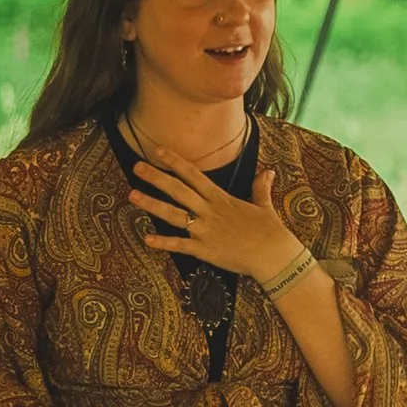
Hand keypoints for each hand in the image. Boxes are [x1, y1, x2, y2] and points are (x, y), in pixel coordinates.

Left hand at [125, 155, 302, 286]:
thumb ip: (261, 187)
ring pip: (173, 214)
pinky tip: (147, 239)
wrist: (274, 255)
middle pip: (178, 190)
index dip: (174, 162)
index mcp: (220, 198)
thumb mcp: (264, 205)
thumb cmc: (270, 231)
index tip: (158, 151)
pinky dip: (163, 243)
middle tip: (136, 167)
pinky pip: (180, 245)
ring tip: (133, 195)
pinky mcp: (204, 250)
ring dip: (152, 204)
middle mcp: (209, 211)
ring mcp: (205, 230)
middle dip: (156, 177)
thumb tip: (269, 172)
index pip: (193, 175)